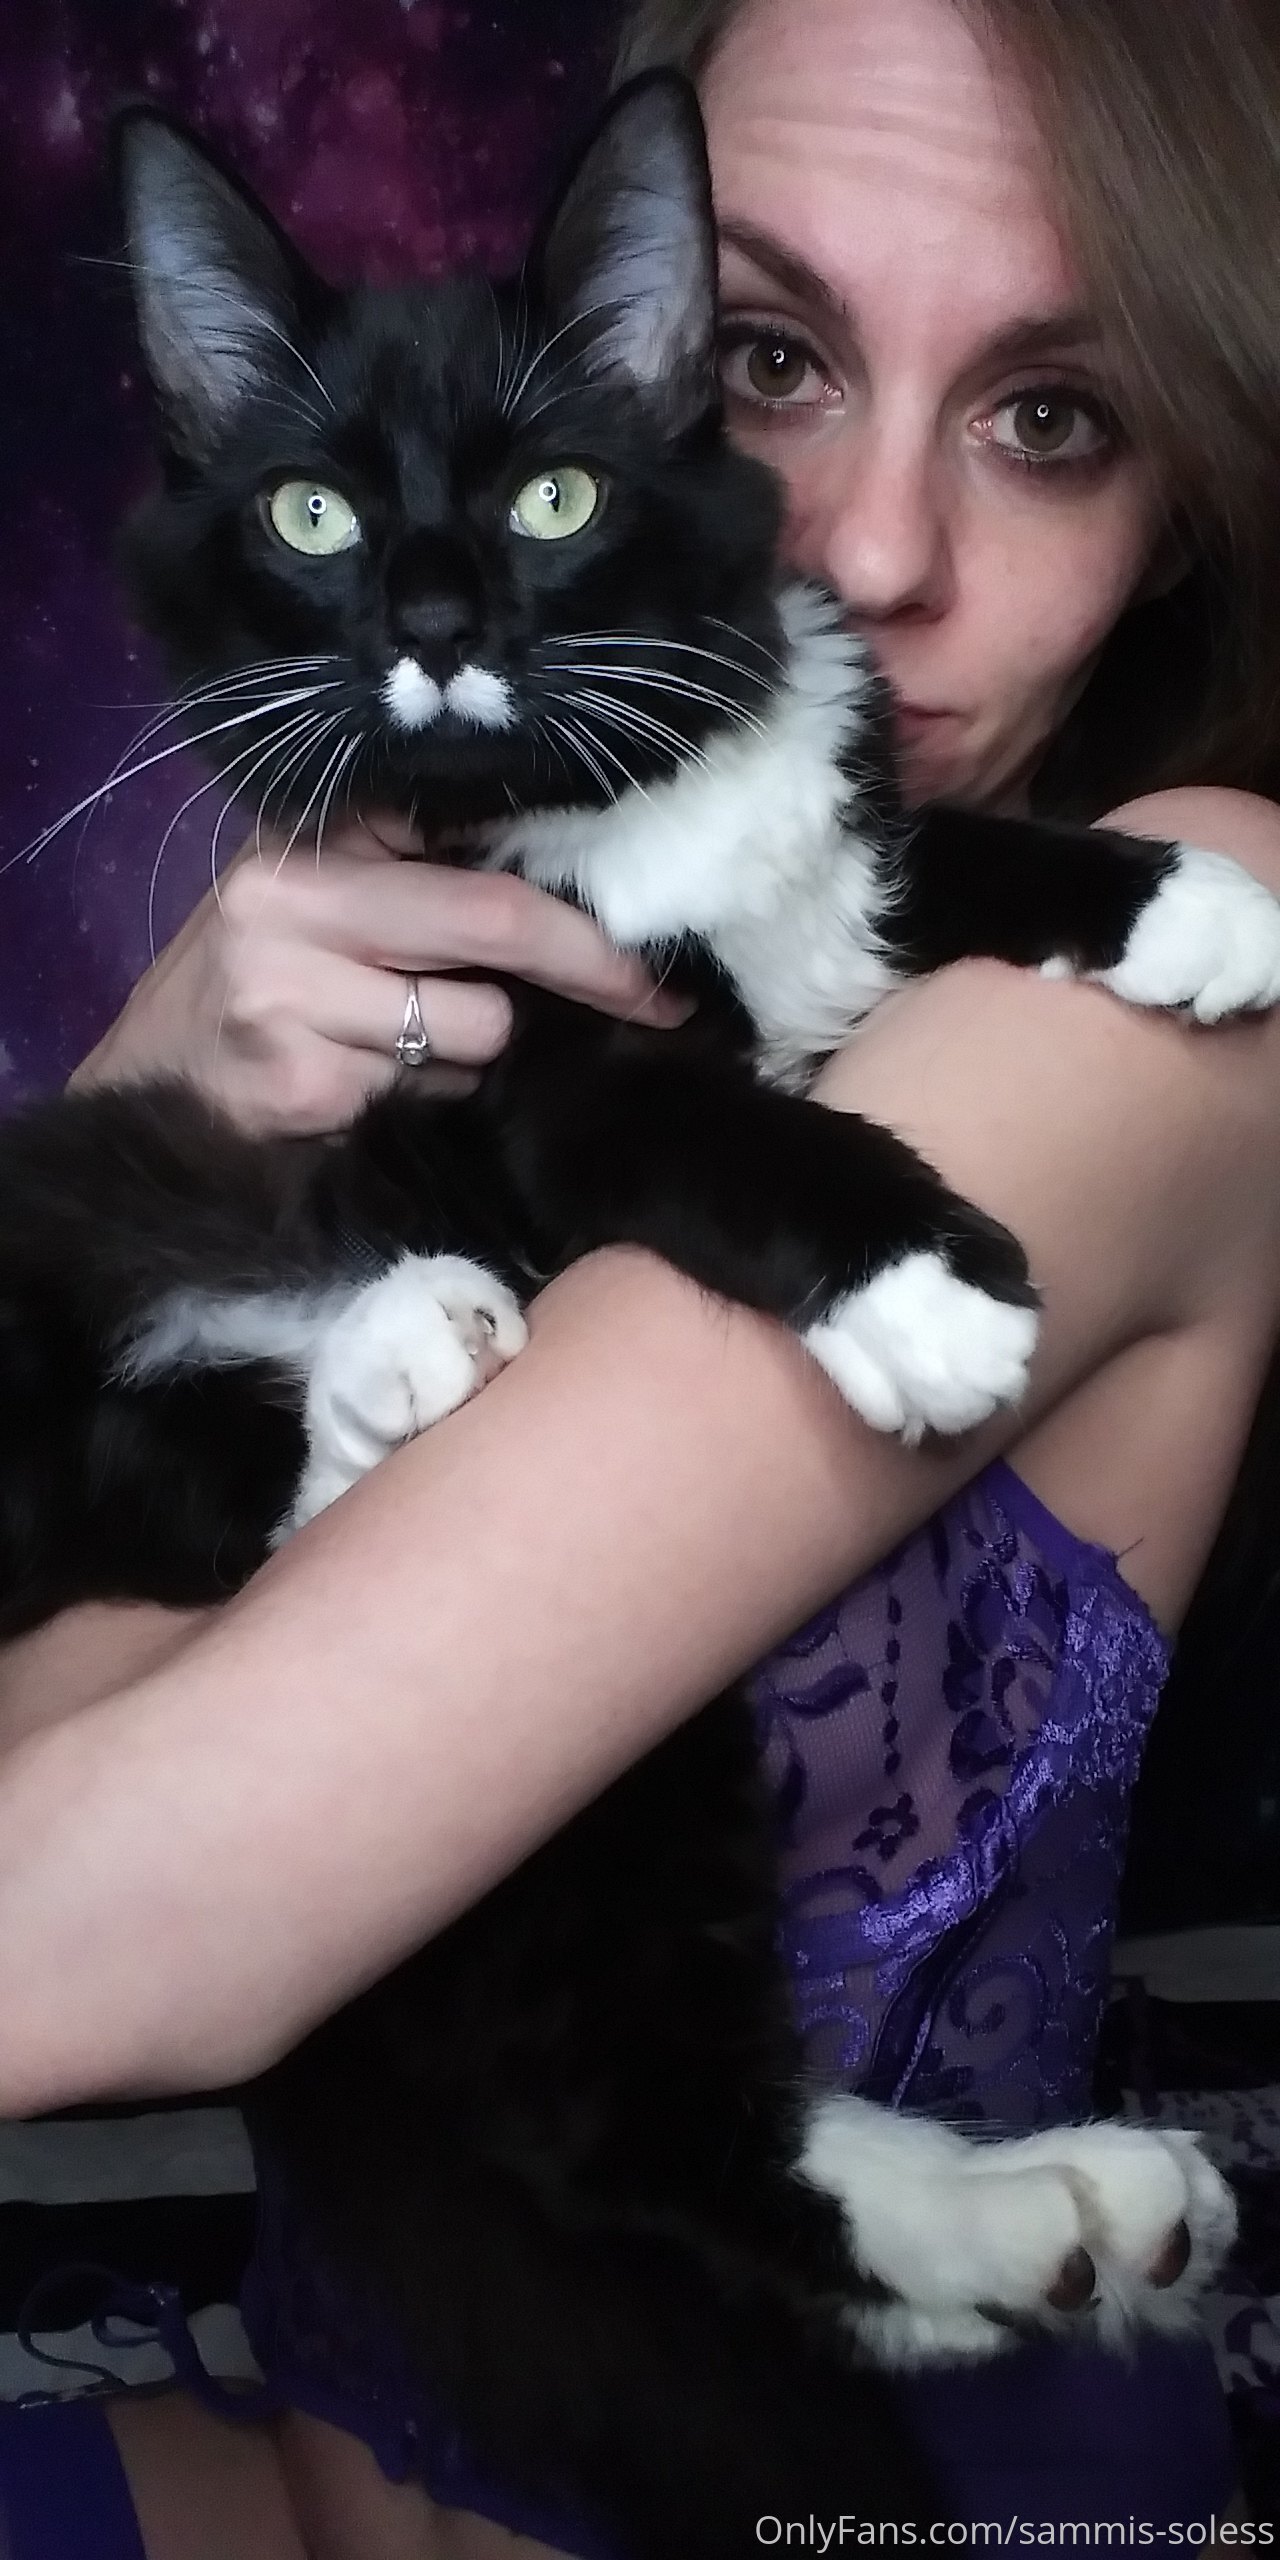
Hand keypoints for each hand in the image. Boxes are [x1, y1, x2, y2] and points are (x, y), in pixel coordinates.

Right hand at [72, 813, 686, 1134]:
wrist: (148, 1084)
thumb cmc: (255, 987)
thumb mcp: (320, 907)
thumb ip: (421, 888)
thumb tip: (582, 907)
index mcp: (310, 841)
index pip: (477, 857)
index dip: (582, 910)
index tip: (658, 958)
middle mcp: (289, 899)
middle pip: (492, 923)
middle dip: (592, 972)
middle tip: (657, 1008)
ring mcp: (286, 992)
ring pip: (473, 1027)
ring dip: (473, 1053)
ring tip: (401, 1047)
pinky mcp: (295, 1082)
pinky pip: (425, 1091)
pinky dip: (421, 1098)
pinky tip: (363, 1088)